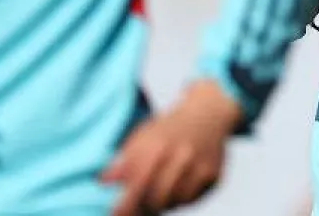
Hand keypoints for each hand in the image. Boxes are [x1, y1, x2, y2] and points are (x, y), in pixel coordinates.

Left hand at [103, 80, 241, 214]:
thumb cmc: (169, 127)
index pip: (138, 184)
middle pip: (156, 199)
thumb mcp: (143, 135)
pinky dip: (180, 198)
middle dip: (143, 207)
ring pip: (175, 202)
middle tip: (136, 207)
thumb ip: (124, 159)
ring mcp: (201, 166)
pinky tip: (175, 187)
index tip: (115, 213)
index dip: (125, 204)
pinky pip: (192, 199)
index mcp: (159, 145)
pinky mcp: (214, 176)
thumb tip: (104, 182)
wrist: (208, 113)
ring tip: (157, 192)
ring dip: (163, 203)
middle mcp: (182, 156)